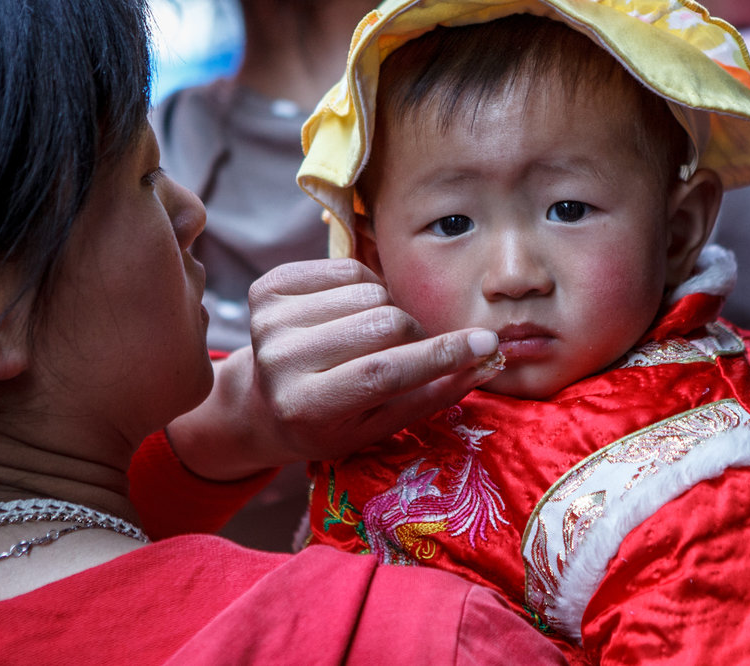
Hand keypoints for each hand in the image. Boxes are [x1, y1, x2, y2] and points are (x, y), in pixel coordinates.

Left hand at [246, 258, 502, 459]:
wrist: (262, 403)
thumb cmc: (330, 422)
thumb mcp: (378, 426)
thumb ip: (431, 395)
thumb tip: (487, 359)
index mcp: (305, 407)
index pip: (382, 372)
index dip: (438, 356)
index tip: (485, 343)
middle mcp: (278, 361)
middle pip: (382, 324)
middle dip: (414, 334)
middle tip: (408, 350)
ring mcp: (268, 321)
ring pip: (368, 291)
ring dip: (387, 310)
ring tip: (373, 336)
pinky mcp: (265, 288)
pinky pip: (345, 268)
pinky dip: (364, 286)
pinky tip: (351, 313)